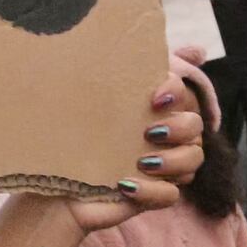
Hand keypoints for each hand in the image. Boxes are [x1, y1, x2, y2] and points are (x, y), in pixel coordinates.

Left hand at [66, 78, 203, 238]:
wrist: (51, 185)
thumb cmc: (65, 141)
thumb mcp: (79, 107)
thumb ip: (98, 82)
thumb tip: (117, 51)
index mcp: (148, 109)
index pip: (180, 93)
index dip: (176, 91)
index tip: (153, 98)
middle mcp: (161, 136)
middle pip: (195, 126)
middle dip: (179, 127)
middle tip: (150, 132)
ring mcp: (161, 167)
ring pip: (194, 159)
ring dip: (173, 159)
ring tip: (142, 163)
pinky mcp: (153, 195)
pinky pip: (172, 194)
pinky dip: (153, 191)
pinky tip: (125, 186)